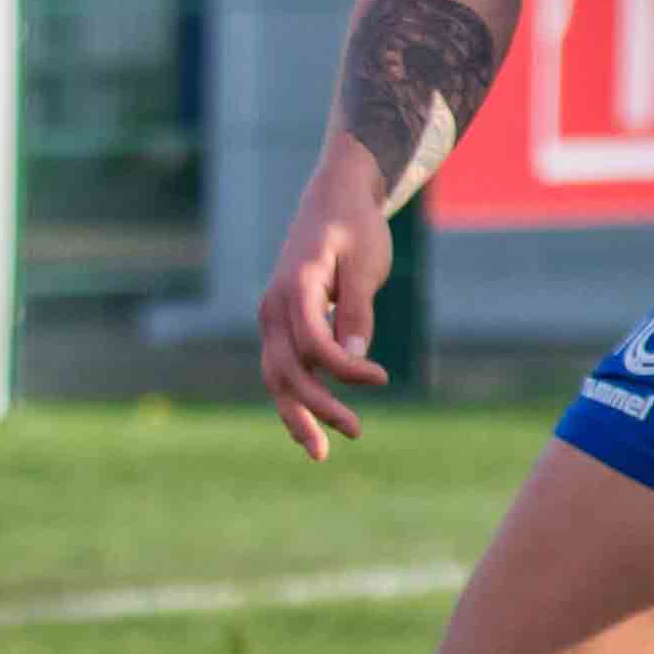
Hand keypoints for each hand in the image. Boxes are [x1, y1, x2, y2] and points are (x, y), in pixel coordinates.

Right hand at [255, 151, 397, 458]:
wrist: (332, 200)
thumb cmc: (355, 229)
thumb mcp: (366, 264)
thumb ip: (357, 310)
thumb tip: (353, 358)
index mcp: (296, 288)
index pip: (313, 343)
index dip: (345, 368)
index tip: (381, 377)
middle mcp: (274, 307)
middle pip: (288, 370)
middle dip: (318, 407)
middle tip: (356, 433)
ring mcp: (272, 318)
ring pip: (276, 377)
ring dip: (297, 415)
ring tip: (320, 453)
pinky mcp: (280, 325)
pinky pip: (280, 368)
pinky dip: (292, 399)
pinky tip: (308, 428)